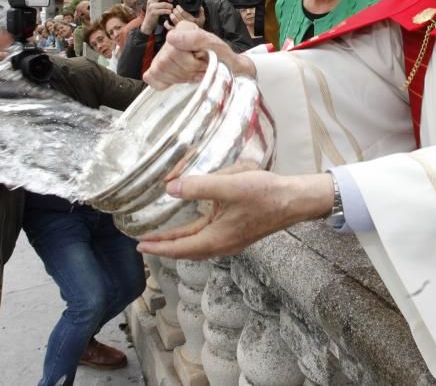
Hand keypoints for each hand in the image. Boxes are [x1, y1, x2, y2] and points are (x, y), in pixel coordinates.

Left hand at [136, 170, 333, 259]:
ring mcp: (232, 240)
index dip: (159, 247)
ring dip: (180, 242)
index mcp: (217, 238)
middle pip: (187, 249)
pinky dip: (195, 235)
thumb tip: (171, 189)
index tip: (140, 247)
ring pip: (199, 244)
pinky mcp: (239, 232)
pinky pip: (210, 237)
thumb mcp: (230, 186)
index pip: (180, 247)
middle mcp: (223, 244)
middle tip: (145, 244)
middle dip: (166, 246)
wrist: (295, 201)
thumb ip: (199, 187)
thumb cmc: (266, 194)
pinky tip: (196, 225)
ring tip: (164, 237)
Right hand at [140, 0, 173, 34]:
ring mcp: (151, 6)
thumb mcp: (156, 4)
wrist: (148, 23)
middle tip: (172, 0)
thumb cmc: (155, 12)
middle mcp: (150, 0)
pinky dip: (168, 11)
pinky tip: (170, 12)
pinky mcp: (153, 12)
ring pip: (164, 4)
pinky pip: (163, 10)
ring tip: (172, 8)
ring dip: (170, 6)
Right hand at [143, 21, 254, 89]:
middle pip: (165, 62)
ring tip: (195, 73)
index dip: (190, 63)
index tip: (204, 62)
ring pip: (159, 70)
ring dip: (181, 77)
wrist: (228, 67)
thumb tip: (171, 38)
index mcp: (183, 28)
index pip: (171, 51)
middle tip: (201, 70)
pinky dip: (167, 82)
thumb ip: (195, 39)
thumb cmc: (222, 56)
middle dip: (187, 72)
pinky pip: (152, 78)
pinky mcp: (159, 67)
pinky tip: (181, 77)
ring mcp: (162, 53)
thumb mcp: (214, 46)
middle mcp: (170, 38)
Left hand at [165, 4, 205, 29]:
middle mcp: (185, 24)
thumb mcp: (202, 19)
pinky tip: (166, 21)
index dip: (179, 8)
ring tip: (171, 14)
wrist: (196, 38)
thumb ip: (201, 12)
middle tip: (174, 9)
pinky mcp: (176, 31)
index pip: (183, 12)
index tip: (178, 6)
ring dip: (171, 15)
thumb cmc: (198, 27)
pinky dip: (166, 24)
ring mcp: (180, 28)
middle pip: (177, 15)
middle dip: (174, 11)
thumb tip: (200, 6)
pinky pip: (169, 27)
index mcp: (191, 20)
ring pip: (174, 20)